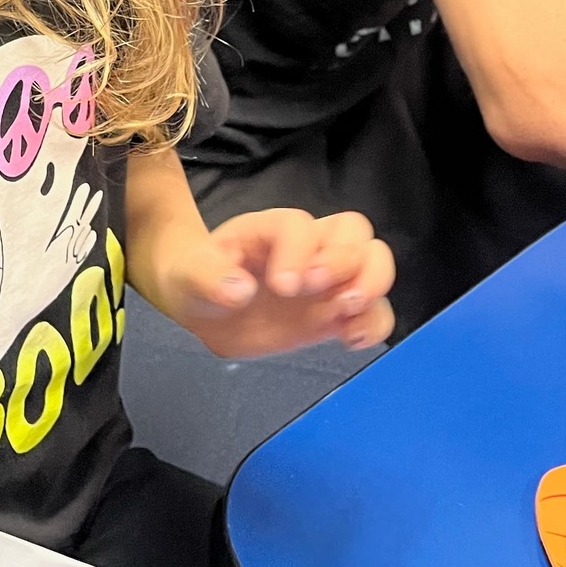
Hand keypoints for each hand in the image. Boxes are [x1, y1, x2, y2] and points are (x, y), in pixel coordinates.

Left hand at [156, 209, 394, 358]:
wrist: (207, 308)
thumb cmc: (199, 279)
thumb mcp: (191, 275)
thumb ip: (209, 276)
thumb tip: (239, 291)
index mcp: (270, 229)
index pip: (298, 225)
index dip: (298, 251)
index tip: (283, 287)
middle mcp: (307, 245)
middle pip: (354, 230)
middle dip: (346, 260)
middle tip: (323, 293)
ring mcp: (327, 277)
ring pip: (374, 259)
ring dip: (371, 284)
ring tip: (347, 313)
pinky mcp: (335, 311)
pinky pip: (374, 309)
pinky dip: (374, 323)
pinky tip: (350, 340)